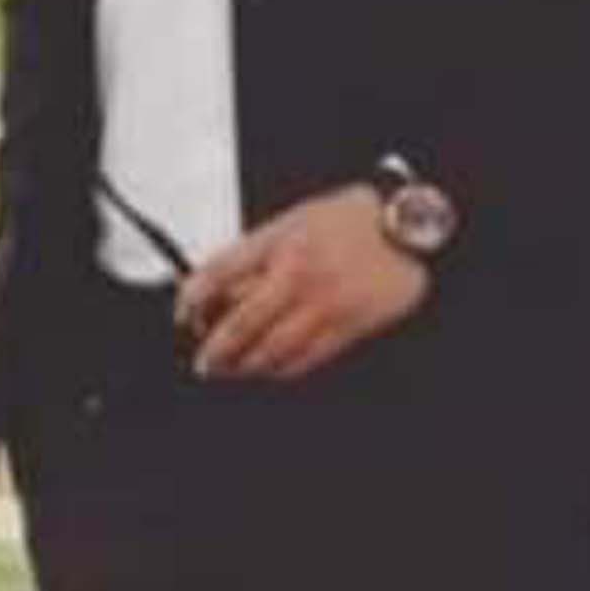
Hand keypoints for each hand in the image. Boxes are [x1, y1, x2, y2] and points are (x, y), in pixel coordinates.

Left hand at [177, 186, 430, 379]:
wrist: (407, 227)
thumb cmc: (351, 220)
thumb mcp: (293, 220)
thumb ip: (256, 252)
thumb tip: (219, 288)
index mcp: (280, 242)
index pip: (219, 274)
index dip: (191, 300)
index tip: (183, 315)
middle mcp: (298, 275)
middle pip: (240, 323)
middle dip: (214, 349)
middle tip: (203, 360)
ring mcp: (324, 304)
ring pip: (270, 350)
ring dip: (243, 366)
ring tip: (231, 370)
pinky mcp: (348, 327)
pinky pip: (304, 359)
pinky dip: (280, 370)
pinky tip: (269, 369)